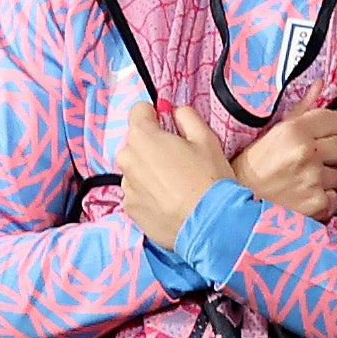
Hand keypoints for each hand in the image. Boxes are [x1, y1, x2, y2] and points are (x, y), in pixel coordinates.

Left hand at [118, 98, 237, 250]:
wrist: (210, 226)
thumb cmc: (210, 179)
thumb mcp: (206, 138)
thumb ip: (186, 116)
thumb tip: (175, 113)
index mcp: (143, 137)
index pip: (138, 111)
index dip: (155, 115)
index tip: (168, 125)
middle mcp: (127, 159)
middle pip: (136, 142)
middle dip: (153, 146)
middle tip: (179, 160)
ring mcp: (126, 186)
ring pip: (136, 168)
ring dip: (150, 171)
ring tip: (176, 185)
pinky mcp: (130, 209)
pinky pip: (137, 192)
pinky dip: (150, 193)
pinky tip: (170, 201)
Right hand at [232, 105, 336, 221]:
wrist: (235, 203)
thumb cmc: (254, 167)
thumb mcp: (274, 133)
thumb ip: (302, 109)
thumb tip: (321, 84)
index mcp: (296, 131)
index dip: (331, 129)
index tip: (320, 138)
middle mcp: (307, 153)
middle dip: (336, 153)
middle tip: (317, 160)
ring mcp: (313, 180)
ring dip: (327, 179)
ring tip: (305, 181)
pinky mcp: (316, 205)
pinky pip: (335, 199)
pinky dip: (324, 201)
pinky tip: (305, 197)